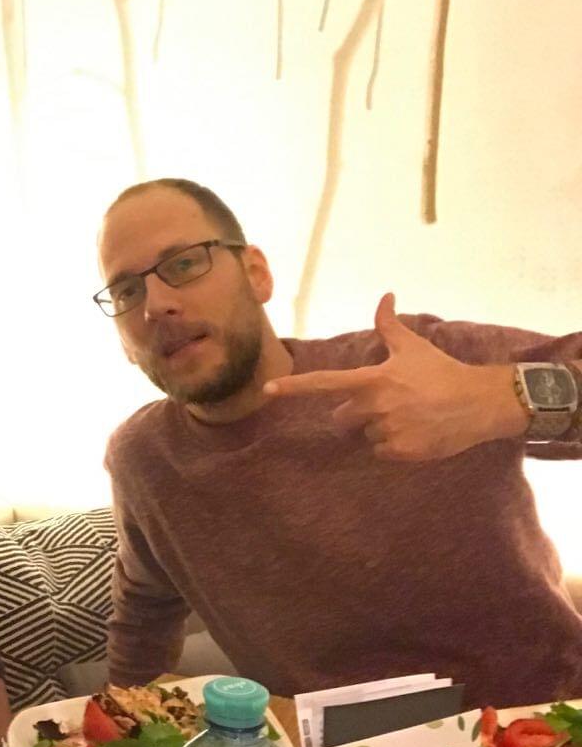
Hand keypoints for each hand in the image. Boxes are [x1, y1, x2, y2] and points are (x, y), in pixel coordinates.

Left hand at [262, 293, 525, 460]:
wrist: (480, 403)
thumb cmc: (442, 372)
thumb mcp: (414, 347)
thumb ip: (389, 325)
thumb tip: (386, 294)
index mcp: (372, 380)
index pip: (324, 382)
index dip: (294, 387)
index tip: (267, 389)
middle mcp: (375, 406)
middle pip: (342, 418)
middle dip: (356, 413)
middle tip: (386, 403)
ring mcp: (387, 430)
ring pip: (364, 436)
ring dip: (378, 429)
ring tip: (407, 416)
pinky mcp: (401, 452)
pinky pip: (381, 452)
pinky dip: (394, 445)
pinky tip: (415, 431)